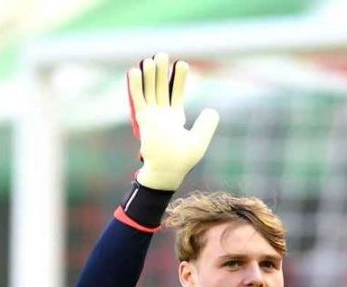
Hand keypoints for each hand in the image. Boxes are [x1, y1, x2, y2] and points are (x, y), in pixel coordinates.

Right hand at [127, 53, 219, 190]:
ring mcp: (152, 117)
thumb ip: (206, 125)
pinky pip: (138, 99)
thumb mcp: (199, 141)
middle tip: (162, 54)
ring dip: (150, 75)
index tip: (182, 63)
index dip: (178, 79)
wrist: (167, 172)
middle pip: (160, 88)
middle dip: (161, 72)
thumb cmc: (182, 161)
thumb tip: (211, 110)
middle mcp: (161, 115)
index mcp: (174, 118)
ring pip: (150, 90)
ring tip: (152, 59)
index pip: (176, 93)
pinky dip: (136, 86)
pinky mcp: (143, 120)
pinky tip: (134, 71)